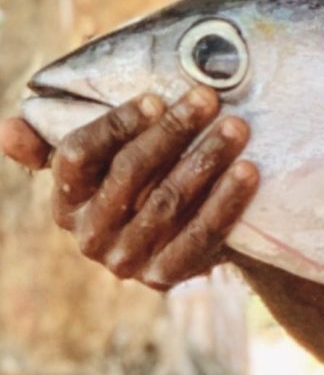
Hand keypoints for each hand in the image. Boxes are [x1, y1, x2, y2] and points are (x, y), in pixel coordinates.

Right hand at [0, 87, 259, 289]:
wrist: (183, 235)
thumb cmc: (140, 178)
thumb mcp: (100, 160)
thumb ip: (54, 139)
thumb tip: (7, 128)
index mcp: (65, 199)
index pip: (78, 155)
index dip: (116, 124)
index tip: (156, 97)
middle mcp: (88, 234)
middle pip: (129, 173)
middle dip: (172, 131)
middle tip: (208, 99)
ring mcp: (125, 260)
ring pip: (167, 201)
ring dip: (205, 159)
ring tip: (237, 127)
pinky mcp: (165, 277)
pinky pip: (200, 235)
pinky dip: (226, 201)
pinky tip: (248, 171)